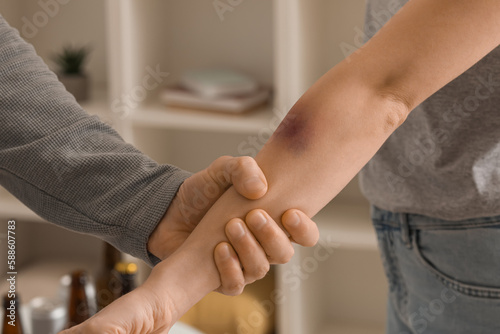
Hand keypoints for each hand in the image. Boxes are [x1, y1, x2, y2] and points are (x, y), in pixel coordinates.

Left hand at [148, 156, 318, 294]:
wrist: (167, 211)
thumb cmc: (201, 192)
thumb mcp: (221, 170)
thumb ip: (243, 168)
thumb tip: (261, 189)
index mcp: (271, 221)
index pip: (305, 234)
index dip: (304, 229)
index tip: (289, 213)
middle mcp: (262, 245)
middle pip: (284, 253)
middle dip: (271, 235)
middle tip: (253, 215)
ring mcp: (242, 263)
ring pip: (261, 269)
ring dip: (248, 248)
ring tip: (230, 226)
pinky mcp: (222, 277)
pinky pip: (236, 285)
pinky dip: (229, 269)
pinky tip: (218, 249)